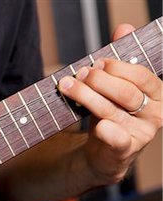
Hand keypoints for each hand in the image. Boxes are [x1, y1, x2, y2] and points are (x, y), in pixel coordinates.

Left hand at [58, 24, 161, 185]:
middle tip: (79, 74)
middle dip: (98, 80)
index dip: (116, 67)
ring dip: (86, 96)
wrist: (102, 152)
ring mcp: (141, 133)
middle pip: (125, 92)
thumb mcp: (115, 86)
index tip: (96, 62)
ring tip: (67, 86)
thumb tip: (124, 27)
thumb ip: (120, 60)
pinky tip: (97, 125)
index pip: (140, 75)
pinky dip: (106, 130)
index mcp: (156, 93)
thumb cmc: (110, 114)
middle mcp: (154, 113)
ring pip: (113, 111)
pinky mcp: (126, 150)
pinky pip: (117, 138)